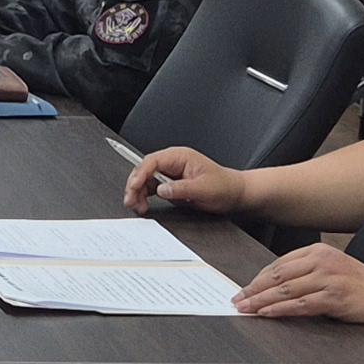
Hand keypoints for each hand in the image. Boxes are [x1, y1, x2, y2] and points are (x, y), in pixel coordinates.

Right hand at [123, 144, 246, 215]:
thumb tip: (161, 190)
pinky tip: (142, 205)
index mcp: (180, 156)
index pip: (152, 161)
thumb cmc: (224, 187)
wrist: (234, 194)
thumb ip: (181, 188)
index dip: (140, 173)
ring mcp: (170, 174)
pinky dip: (144, 197)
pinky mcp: (169, 184)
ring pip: (145, 180)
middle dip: (134, 185)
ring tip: (136, 206)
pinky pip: (150, 189)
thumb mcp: (204, 189)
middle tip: (130, 200)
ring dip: (137, 193)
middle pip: (144, 170)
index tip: (134, 186)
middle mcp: (172, 163)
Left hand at [231, 240, 363, 328]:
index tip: (244, 289)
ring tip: (246, 309)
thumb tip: (272, 286)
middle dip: (253, 289)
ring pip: (285, 290)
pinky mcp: (334, 297)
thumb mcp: (332, 269)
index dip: (257, 278)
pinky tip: (267, 314)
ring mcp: (329, 278)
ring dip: (261, 301)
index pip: (279, 264)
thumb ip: (306, 272)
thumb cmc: (361, 287)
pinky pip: (300, 305)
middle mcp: (322, 261)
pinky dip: (280, 310)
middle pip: (277, 275)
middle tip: (237, 300)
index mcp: (318, 251)